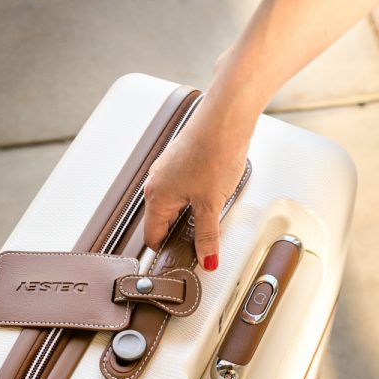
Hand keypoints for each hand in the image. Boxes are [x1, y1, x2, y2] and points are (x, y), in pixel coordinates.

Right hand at [143, 102, 250, 271]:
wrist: (226, 116)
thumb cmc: (214, 150)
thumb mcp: (212, 204)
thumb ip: (208, 237)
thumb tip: (207, 259)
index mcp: (156, 196)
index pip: (152, 237)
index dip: (167, 253)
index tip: (181, 262)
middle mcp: (157, 182)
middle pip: (162, 222)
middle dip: (179, 236)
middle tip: (200, 246)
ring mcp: (168, 170)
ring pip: (174, 205)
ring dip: (189, 216)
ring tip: (210, 220)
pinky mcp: (182, 160)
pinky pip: (182, 189)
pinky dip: (193, 199)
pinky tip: (212, 198)